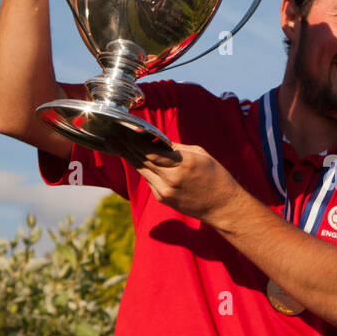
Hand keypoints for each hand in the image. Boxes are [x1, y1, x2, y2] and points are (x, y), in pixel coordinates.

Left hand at [123, 139, 245, 226]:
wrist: (223, 206)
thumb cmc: (216, 177)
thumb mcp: (200, 155)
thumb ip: (176, 148)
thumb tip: (157, 141)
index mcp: (182, 163)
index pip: (149, 149)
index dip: (134, 139)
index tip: (124, 129)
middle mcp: (171, 178)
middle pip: (140, 159)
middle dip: (125, 144)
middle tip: (113, 133)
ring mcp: (165, 191)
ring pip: (141, 169)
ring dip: (128, 155)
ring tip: (115, 143)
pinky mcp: (163, 199)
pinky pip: (149, 180)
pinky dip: (143, 168)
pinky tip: (134, 158)